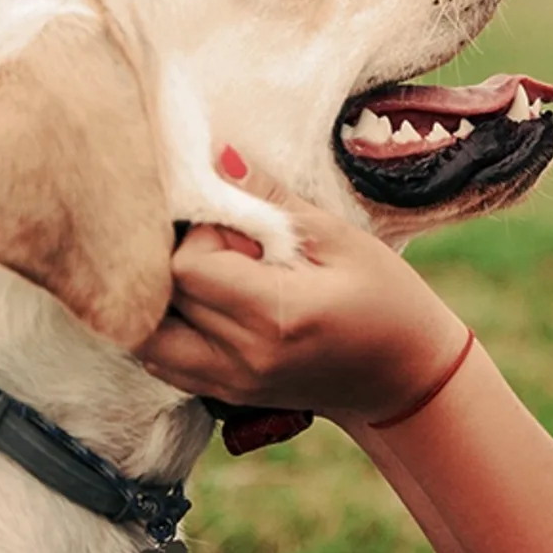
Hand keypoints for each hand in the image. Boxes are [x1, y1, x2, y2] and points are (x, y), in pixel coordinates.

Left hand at [136, 148, 470, 422]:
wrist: (406, 377)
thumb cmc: (387, 300)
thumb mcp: (342, 239)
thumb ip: (272, 201)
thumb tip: (217, 156)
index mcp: (278, 315)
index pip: (188, 266)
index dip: (201, 232)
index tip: (238, 224)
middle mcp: (244, 357)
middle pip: (161, 297)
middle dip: (178, 258)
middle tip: (225, 245)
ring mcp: (230, 384)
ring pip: (146, 335)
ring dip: (163, 296)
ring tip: (209, 273)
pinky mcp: (224, 395)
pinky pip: (160, 360)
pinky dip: (167, 325)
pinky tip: (206, 303)